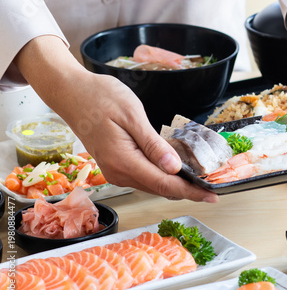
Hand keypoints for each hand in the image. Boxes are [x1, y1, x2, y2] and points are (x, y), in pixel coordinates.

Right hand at [14, 35, 218, 202]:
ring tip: (200, 183)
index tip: (212, 197)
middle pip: (161, 190)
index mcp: (124, 161)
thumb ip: (153, 145)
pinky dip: (163, 178)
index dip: (191, 192)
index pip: (165, 185)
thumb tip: (174, 168)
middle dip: (188, 191)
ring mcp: (116, 171)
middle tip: (212, 190)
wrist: (72, 93)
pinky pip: (145, 178)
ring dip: (177, 186)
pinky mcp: (116, 166)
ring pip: (153, 186)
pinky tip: (177, 173)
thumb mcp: (132, 116)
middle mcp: (119, 173)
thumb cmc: (100, 97)